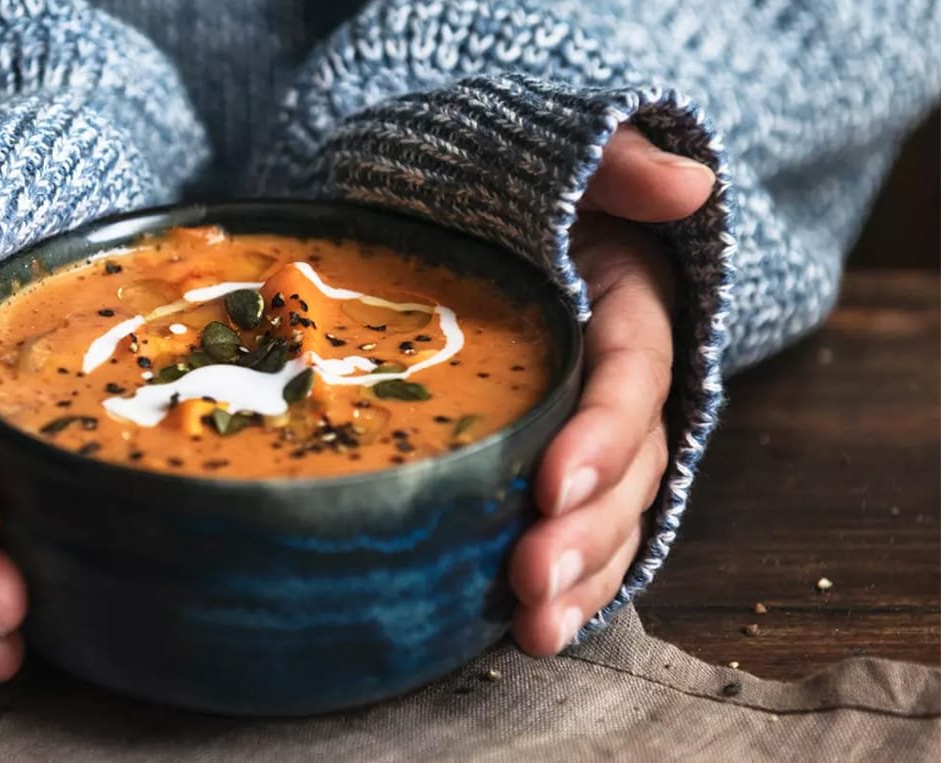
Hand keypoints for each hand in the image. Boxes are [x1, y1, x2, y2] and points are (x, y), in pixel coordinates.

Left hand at [509, 126, 714, 654]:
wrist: (490, 222)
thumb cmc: (524, 193)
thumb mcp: (566, 160)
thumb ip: (615, 164)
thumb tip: (686, 186)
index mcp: (631, 312)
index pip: (628, 380)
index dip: (601, 435)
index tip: (551, 485)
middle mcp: (624, 384)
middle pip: (627, 469)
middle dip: (585, 532)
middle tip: (529, 583)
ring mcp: (596, 433)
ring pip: (612, 516)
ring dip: (579, 578)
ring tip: (533, 632)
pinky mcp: (560, 465)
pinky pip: (580, 530)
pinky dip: (568, 584)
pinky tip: (529, 632)